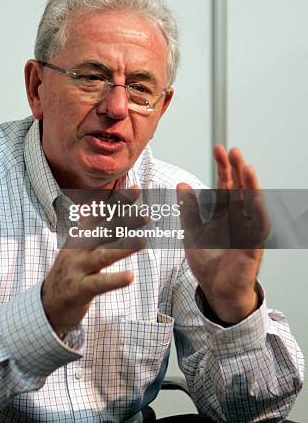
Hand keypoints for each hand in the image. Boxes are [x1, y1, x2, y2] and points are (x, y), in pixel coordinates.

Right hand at [42, 188, 145, 336]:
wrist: (47, 303)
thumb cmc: (72, 271)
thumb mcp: (81, 247)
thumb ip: (98, 229)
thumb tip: (114, 206)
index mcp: (81, 236)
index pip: (101, 213)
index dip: (118, 201)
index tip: (136, 188)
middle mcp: (78, 249)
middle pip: (104, 231)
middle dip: (124, 221)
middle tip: (145, 214)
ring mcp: (77, 268)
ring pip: (102, 255)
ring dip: (123, 247)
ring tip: (142, 241)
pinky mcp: (79, 289)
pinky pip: (98, 283)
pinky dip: (114, 280)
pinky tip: (130, 277)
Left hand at [177, 145, 269, 323]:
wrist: (217, 291)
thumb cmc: (209, 262)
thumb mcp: (192, 232)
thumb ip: (189, 209)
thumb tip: (182, 185)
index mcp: (225, 213)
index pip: (226, 184)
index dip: (223, 167)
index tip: (218, 148)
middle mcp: (239, 218)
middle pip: (240, 189)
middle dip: (236, 169)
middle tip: (232, 150)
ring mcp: (248, 231)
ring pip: (251, 203)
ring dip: (250, 185)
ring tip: (246, 167)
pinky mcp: (253, 246)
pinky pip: (257, 226)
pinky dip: (256, 211)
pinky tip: (254, 196)